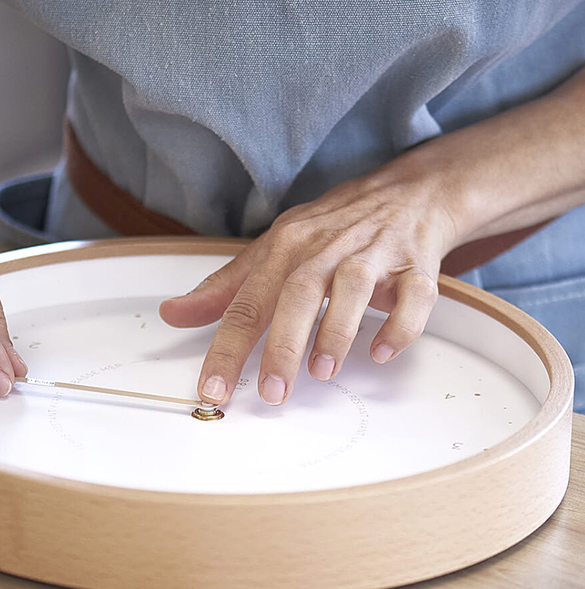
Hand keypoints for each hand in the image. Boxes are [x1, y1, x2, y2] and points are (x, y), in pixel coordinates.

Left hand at [160, 164, 456, 406]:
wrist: (405, 195)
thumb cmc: (329, 231)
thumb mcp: (269, 252)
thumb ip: (223, 289)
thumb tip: (173, 314)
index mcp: (284, 249)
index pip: (247, 302)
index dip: (227, 348)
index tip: (213, 388)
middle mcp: (325, 250)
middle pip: (298, 293)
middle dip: (282, 345)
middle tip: (272, 392)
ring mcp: (373, 255)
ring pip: (354, 288)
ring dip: (337, 331)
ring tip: (321, 371)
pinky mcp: (415, 267)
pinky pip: (414, 296)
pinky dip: (400, 325)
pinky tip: (381, 351)